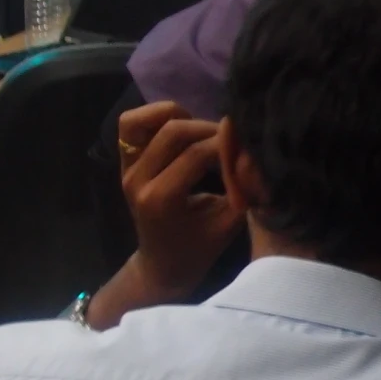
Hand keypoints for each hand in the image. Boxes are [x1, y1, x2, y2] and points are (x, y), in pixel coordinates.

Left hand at [89, 103, 243, 327]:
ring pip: (146, 120)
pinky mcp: (125, 159)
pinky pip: (133, 123)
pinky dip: (157, 116)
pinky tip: (183, 128)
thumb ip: (242, 188)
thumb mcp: (229, 223)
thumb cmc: (199, 247)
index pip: (197, 153)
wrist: (162, 263)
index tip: (250, 148)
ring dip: (180, 117)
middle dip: (210, 129)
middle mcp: (137, 179)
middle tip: (231, 142)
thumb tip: (255, 153)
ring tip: (202, 133)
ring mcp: (126, 167)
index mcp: (160, 199)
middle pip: (173, 131)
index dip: (228, 145)